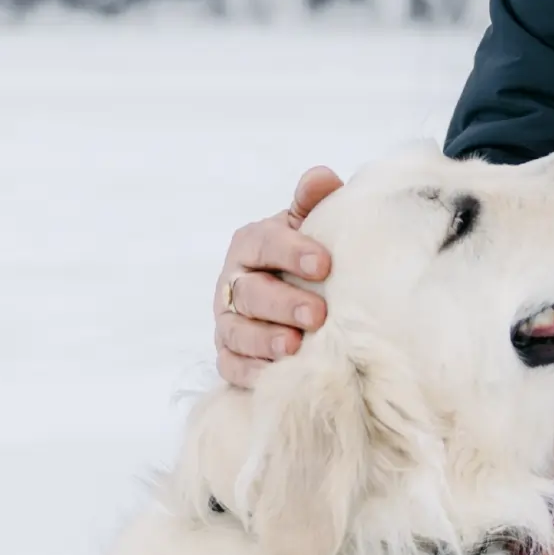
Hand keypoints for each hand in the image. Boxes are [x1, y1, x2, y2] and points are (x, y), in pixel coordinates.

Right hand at [214, 166, 342, 386]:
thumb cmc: (303, 257)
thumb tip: (322, 178)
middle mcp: (233, 282)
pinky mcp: (229, 355)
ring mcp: (228, 320)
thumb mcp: (308, 225)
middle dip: (282, 303)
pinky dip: (250, 372)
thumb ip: (313, 202)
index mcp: (251, 244)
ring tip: (294, 347)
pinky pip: (231, 367)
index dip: (292, 252)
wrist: (293, 296)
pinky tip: (274, 376)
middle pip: (250, 293)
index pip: (265, 244)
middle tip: (318, 313)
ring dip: (264, 340)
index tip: (324, 263)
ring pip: (237, 332)